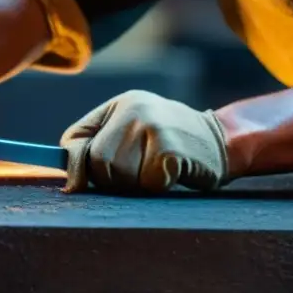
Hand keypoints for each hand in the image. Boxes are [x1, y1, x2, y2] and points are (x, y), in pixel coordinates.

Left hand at [60, 90, 228, 192]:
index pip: (77, 139)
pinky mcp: (170, 149)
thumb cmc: (170, 141)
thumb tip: (69, 179)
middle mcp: (134, 110)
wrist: (223, 140)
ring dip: (138, 184)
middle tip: (138, 174)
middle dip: (113, 179)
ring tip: (156, 170)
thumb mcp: (131, 131)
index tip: (74, 186)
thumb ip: (98, 144)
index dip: (74, 167)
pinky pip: (147, 184)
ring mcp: (153, 127)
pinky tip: (173, 173)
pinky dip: (158, 187)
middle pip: (99, 163)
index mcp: (120, 105)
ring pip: (121, 176)